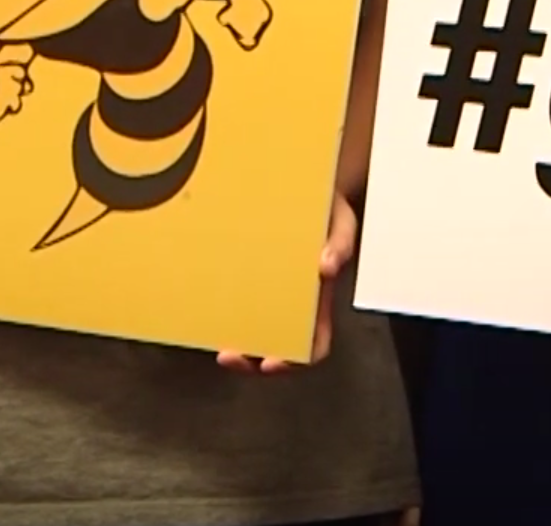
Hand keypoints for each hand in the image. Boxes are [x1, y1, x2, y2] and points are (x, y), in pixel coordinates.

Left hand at [216, 192, 356, 374]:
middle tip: (229, 356)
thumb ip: (340, 246)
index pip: (312, 345)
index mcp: (318, 302)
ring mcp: (270, 292)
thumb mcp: (342, 224)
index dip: (294, 362)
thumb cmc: (329, 212)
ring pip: (253, 331)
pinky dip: (224, 311)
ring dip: (236, 343)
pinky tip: (208, 307)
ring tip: (216, 343)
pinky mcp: (250, 276)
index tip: (272, 364)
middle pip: (275, 348)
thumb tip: (326, 268)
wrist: (310, 186)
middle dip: (252, 360)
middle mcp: (294, 305)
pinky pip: (237, 301)